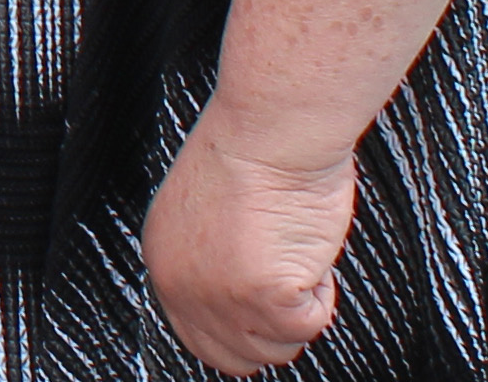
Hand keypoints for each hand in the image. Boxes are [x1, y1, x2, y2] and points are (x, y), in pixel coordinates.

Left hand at [144, 106, 356, 373]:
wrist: (273, 130)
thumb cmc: (255, 154)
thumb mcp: (209, 218)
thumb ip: (213, 264)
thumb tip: (241, 301)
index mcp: (165, 261)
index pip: (199, 337)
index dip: (241, 327)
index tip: (265, 304)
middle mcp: (182, 286)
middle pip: (235, 356)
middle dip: (272, 327)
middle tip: (286, 278)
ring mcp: (219, 297)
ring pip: (277, 347)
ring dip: (299, 305)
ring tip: (291, 248)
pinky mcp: (262, 298)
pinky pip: (311, 324)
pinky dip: (321, 291)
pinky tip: (305, 246)